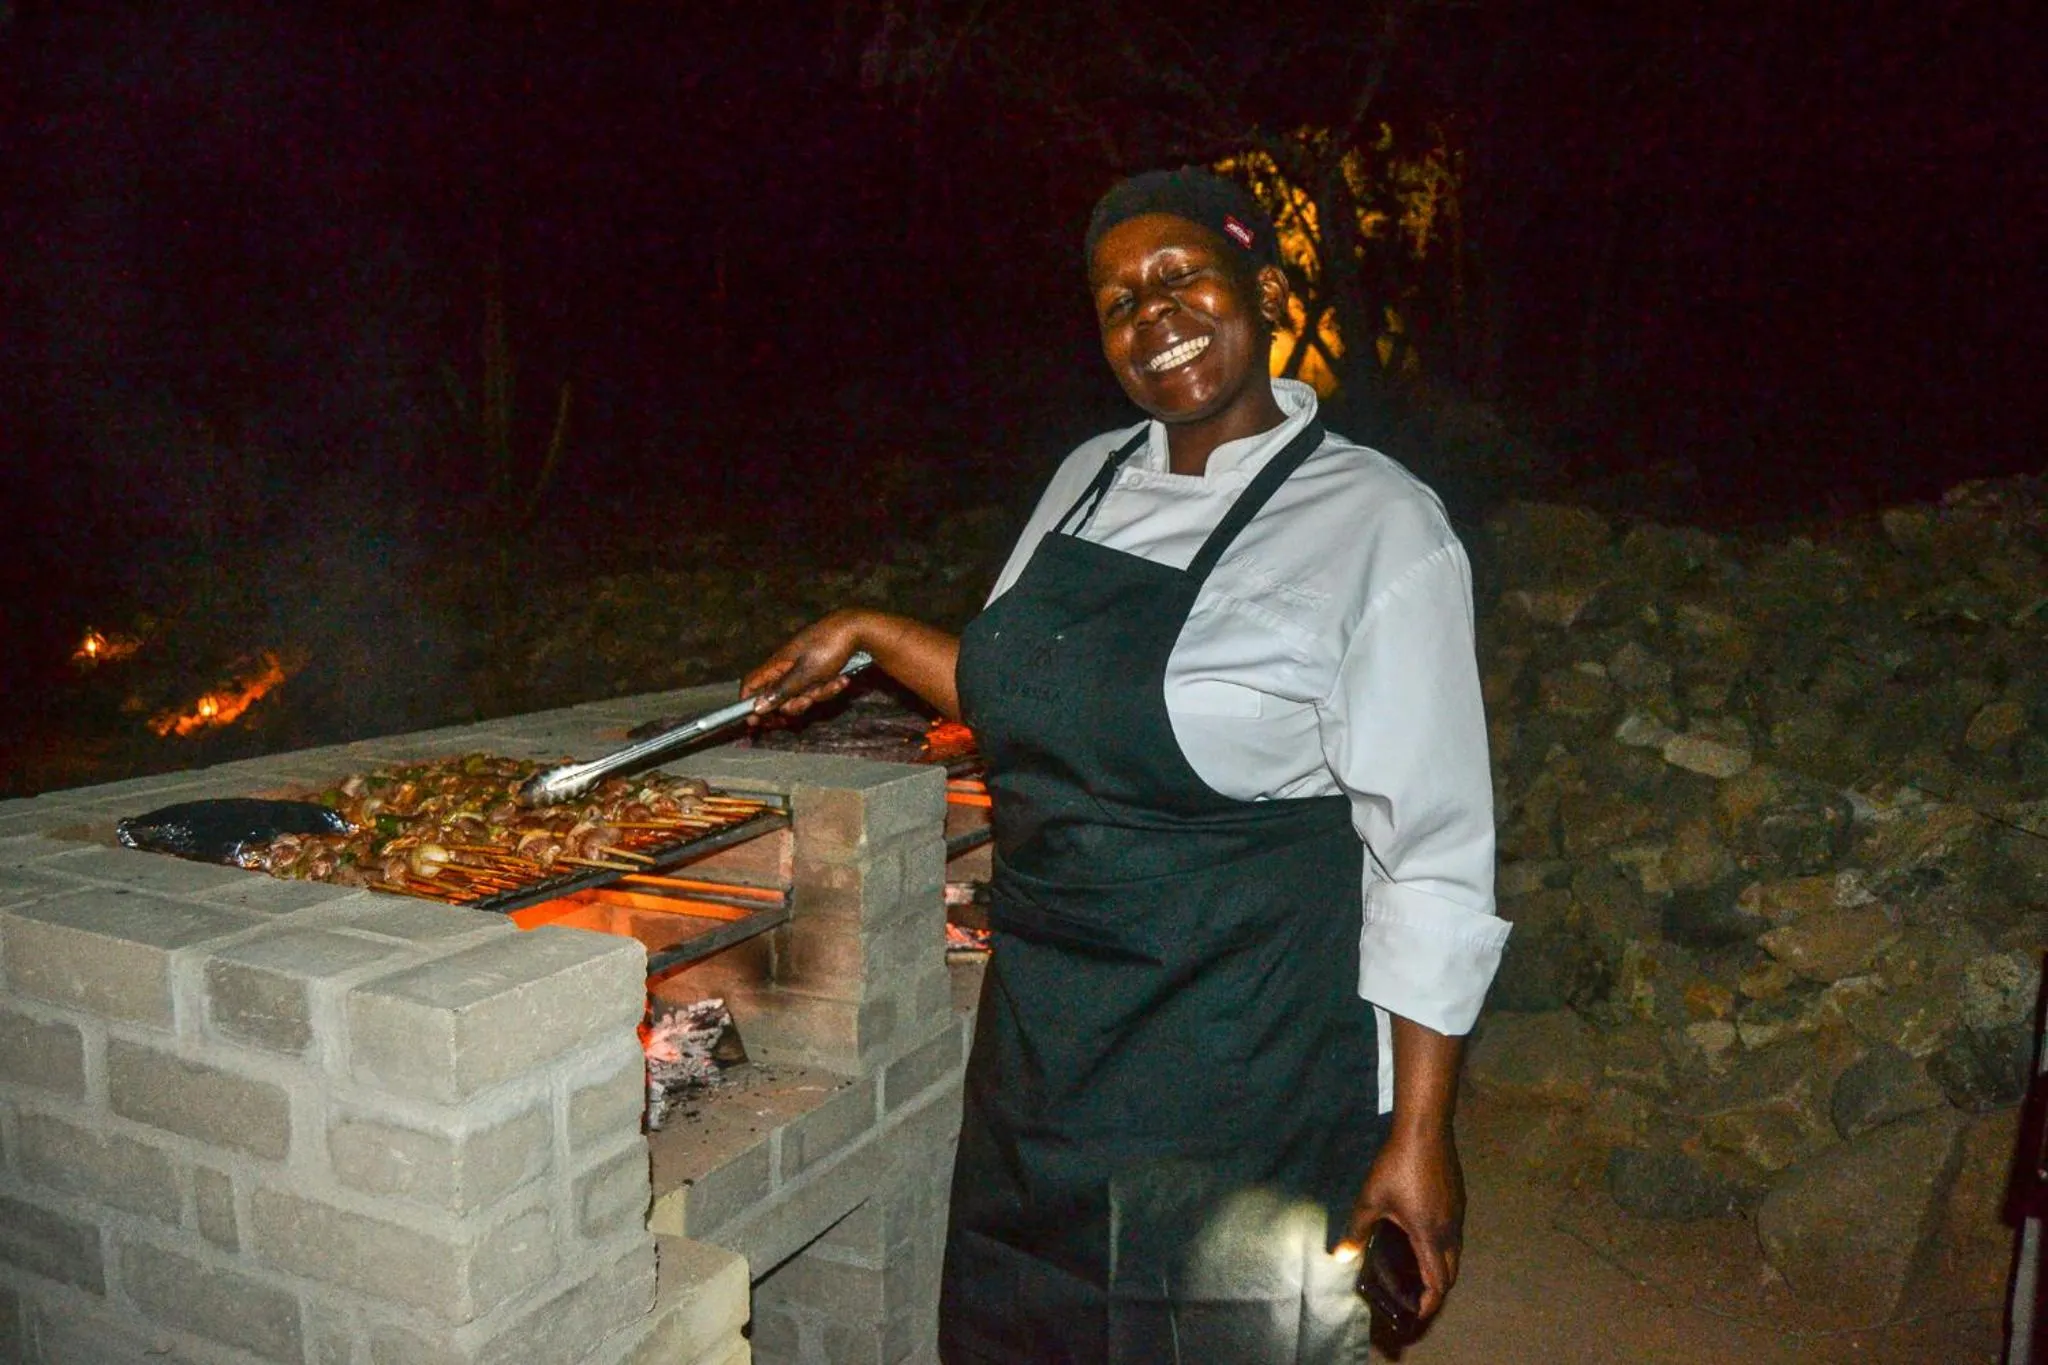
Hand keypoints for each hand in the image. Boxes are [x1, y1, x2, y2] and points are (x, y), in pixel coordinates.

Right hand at [741, 611, 867, 718]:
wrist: (857, 631)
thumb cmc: (827, 647)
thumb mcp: (804, 674)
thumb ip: (780, 691)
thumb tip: (756, 707)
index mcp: (775, 666)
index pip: (751, 686)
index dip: (749, 704)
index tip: (755, 723)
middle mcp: (785, 669)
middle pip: (777, 699)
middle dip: (794, 706)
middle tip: (807, 701)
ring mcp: (802, 672)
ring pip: (801, 697)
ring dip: (817, 695)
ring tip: (831, 683)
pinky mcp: (818, 674)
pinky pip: (817, 690)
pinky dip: (829, 687)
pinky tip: (841, 679)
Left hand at [1338, 1125, 1465, 1322]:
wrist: (1425, 1131)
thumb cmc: (1396, 1166)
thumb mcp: (1370, 1200)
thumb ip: (1357, 1231)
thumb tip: (1341, 1257)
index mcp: (1430, 1237)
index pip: (1438, 1283)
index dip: (1428, 1304)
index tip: (1414, 1314)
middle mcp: (1449, 1231)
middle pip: (1451, 1274)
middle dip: (1435, 1291)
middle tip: (1414, 1298)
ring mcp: (1457, 1215)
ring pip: (1455, 1254)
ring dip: (1440, 1269)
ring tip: (1415, 1272)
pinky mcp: (1458, 1200)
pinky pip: (1454, 1236)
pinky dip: (1442, 1249)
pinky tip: (1421, 1239)